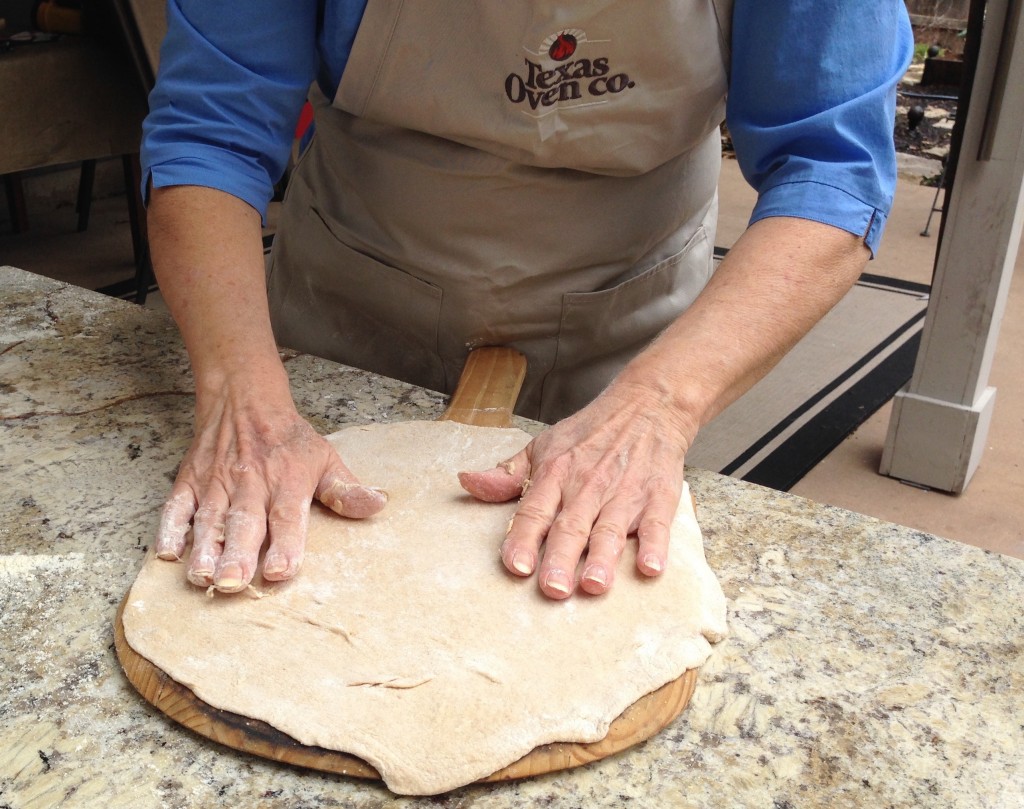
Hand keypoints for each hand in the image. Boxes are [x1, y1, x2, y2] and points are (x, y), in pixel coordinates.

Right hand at [155, 386, 386, 591]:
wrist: (244, 398)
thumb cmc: (288, 438)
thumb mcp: (325, 458)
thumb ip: (345, 489)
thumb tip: (378, 504)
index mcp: (286, 482)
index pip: (286, 518)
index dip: (285, 545)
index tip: (281, 572)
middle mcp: (250, 484)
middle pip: (244, 523)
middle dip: (238, 555)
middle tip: (233, 585)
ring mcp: (216, 482)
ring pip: (209, 519)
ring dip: (205, 549)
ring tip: (202, 578)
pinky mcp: (189, 480)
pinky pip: (176, 506)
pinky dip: (169, 529)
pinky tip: (167, 554)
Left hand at [458, 381, 692, 598]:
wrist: (647, 405)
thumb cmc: (591, 432)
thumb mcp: (543, 444)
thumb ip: (507, 473)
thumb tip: (467, 483)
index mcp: (555, 473)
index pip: (534, 510)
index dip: (523, 539)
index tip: (516, 566)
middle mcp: (587, 485)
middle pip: (571, 526)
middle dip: (560, 557)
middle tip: (553, 588)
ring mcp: (624, 492)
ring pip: (610, 529)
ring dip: (603, 558)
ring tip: (593, 585)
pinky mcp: (658, 496)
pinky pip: (657, 524)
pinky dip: (655, 546)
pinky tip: (650, 568)